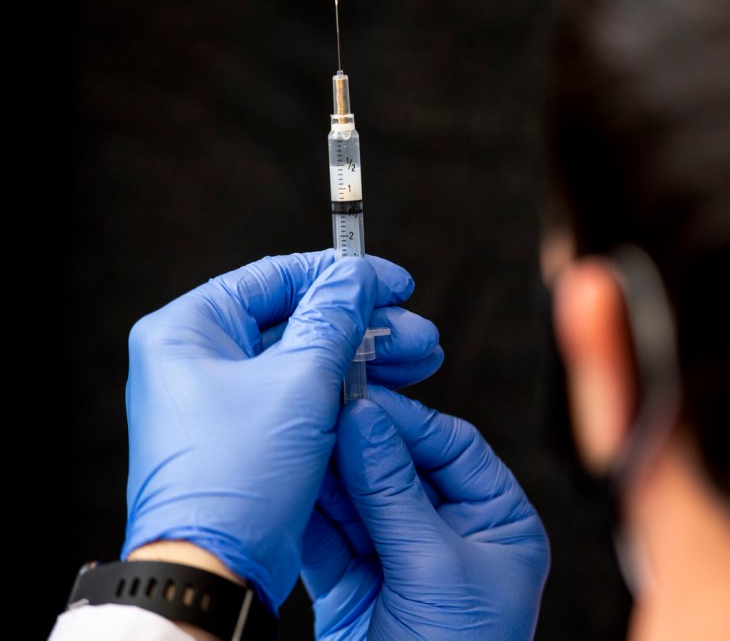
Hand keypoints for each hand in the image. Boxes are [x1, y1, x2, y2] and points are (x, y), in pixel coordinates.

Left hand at [122, 250, 442, 608]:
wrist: (213, 572)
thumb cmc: (236, 478)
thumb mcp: (299, 383)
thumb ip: (335, 319)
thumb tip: (358, 276)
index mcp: (189, 330)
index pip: (277, 278)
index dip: (344, 275)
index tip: (395, 282)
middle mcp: (197, 359)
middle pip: (298, 319)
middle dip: (367, 324)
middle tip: (419, 334)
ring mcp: (220, 400)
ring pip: (306, 359)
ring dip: (366, 357)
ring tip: (422, 360)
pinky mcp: (246, 435)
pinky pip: (302, 396)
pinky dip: (345, 391)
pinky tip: (392, 389)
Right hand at [301, 386, 550, 639]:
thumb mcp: (436, 568)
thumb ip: (395, 492)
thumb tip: (366, 419)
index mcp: (497, 523)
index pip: (453, 448)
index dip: (407, 420)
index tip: (361, 399)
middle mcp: (452, 534)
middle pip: (400, 466)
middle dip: (358, 443)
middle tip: (318, 412)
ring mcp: (401, 558)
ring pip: (358, 498)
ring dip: (326, 473)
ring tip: (294, 442)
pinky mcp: (357, 584)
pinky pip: (329, 537)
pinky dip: (307, 515)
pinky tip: (286, 488)